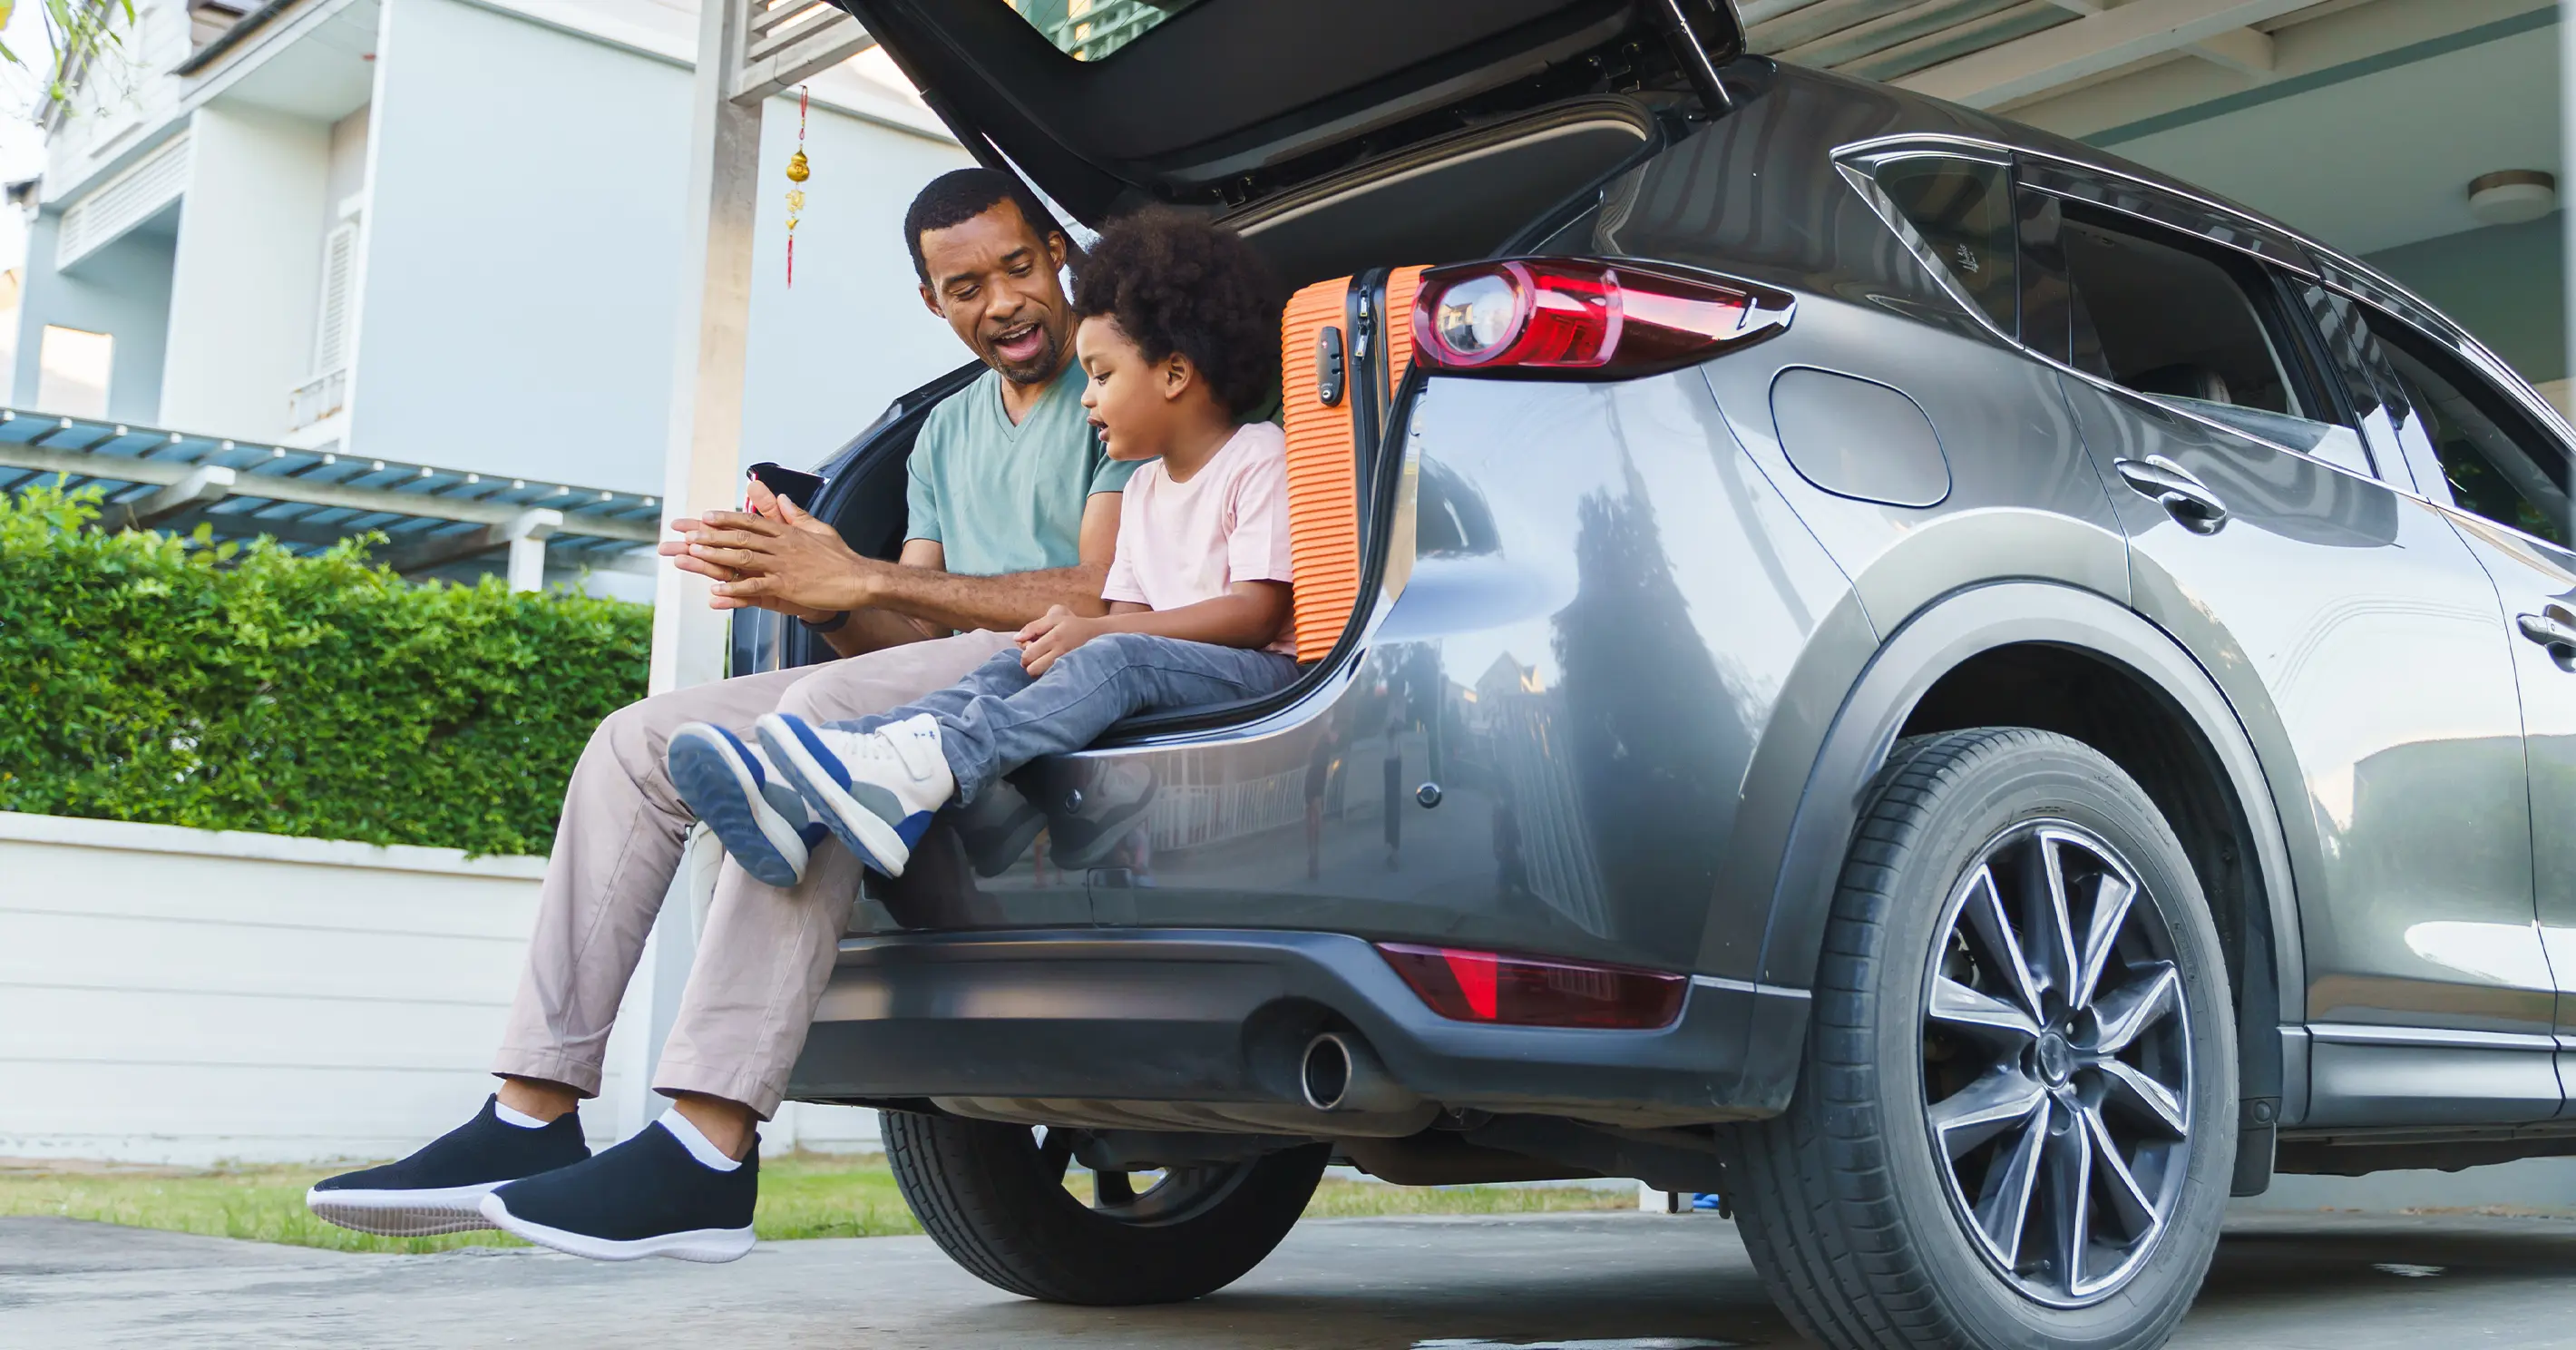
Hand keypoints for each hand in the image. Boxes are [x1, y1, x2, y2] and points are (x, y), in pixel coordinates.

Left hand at [662, 494, 876, 619]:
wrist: (860, 580)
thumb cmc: (841, 557)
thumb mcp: (818, 529)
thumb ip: (795, 514)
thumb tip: (779, 496)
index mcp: (787, 532)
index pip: (750, 520)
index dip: (725, 518)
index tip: (703, 516)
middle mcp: (782, 545)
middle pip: (740, 536)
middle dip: (710, 535)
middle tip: (685, 535)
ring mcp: (783, 566)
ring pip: (742, 557)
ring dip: (715, 556)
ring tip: (691, 555)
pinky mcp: (788, 586)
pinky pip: (755, 586)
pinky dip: (734, 588)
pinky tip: (715, 590)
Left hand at [1017, 603, 1108, 675]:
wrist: (1099, 634)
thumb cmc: (1073, 625)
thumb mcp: (1054, 618)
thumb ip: (1033, 627)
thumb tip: (1016, 639)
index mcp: (1054, 637)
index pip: (1028, 655)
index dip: (1024, 655)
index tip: (1030, 651)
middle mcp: (1061, 653)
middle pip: (1033, 670)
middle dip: (1030, 665)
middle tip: (1036, 658)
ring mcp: (1068, 664)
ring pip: (1042, 677)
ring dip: (1040, 671)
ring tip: (1046, 662)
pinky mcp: (1072, 671)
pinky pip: (1053, 679)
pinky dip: (1049, 674)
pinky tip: (1054, 666)